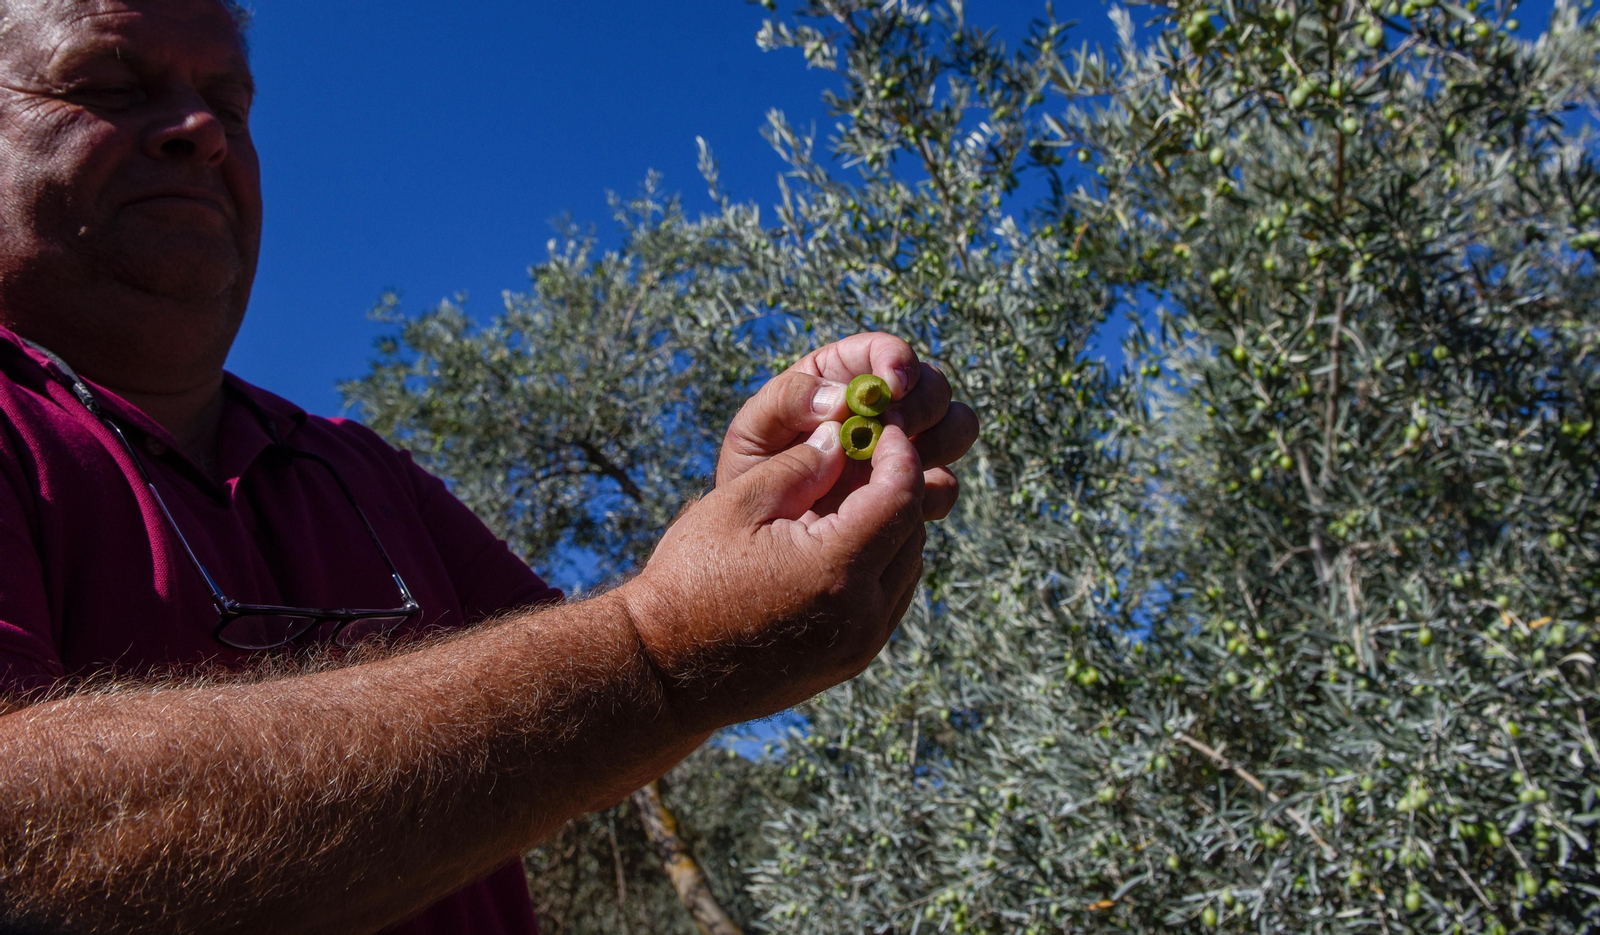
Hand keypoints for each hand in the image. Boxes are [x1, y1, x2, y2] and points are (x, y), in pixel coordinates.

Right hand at [622, 416, 925, 732]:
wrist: (664, 671)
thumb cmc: (688, 581)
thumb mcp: (736, 506)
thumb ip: (798, 468)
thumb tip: (840, 439)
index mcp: (834, 569)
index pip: (901, 497)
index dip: (899, 456)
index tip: (881, 429)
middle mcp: (860, 614)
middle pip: (912, 533)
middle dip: (898, 487)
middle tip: (869, 456)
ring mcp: (860, 645)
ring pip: (908, 569)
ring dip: (893, 528)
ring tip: (854, 496)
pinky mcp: (851, 661)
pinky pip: (889, 600)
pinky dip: (880, 565)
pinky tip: (844, 541)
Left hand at [716, 333, 977, 520]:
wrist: (758, 538)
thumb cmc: (751, 473)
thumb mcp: (753, 432)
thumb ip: (787, 403)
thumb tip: (841, 398)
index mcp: (843, 377)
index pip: (886, 353)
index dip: (898, 361)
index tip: (891, 387)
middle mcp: (883, 408)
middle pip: (934, 386)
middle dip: (922, 405)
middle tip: (896, 429)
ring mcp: (904, 449)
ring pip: (956, 427)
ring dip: (941, 440)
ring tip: (903, 462)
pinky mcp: (913, 492)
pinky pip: (943, 485)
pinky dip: (931, 490)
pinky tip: (902, 503)